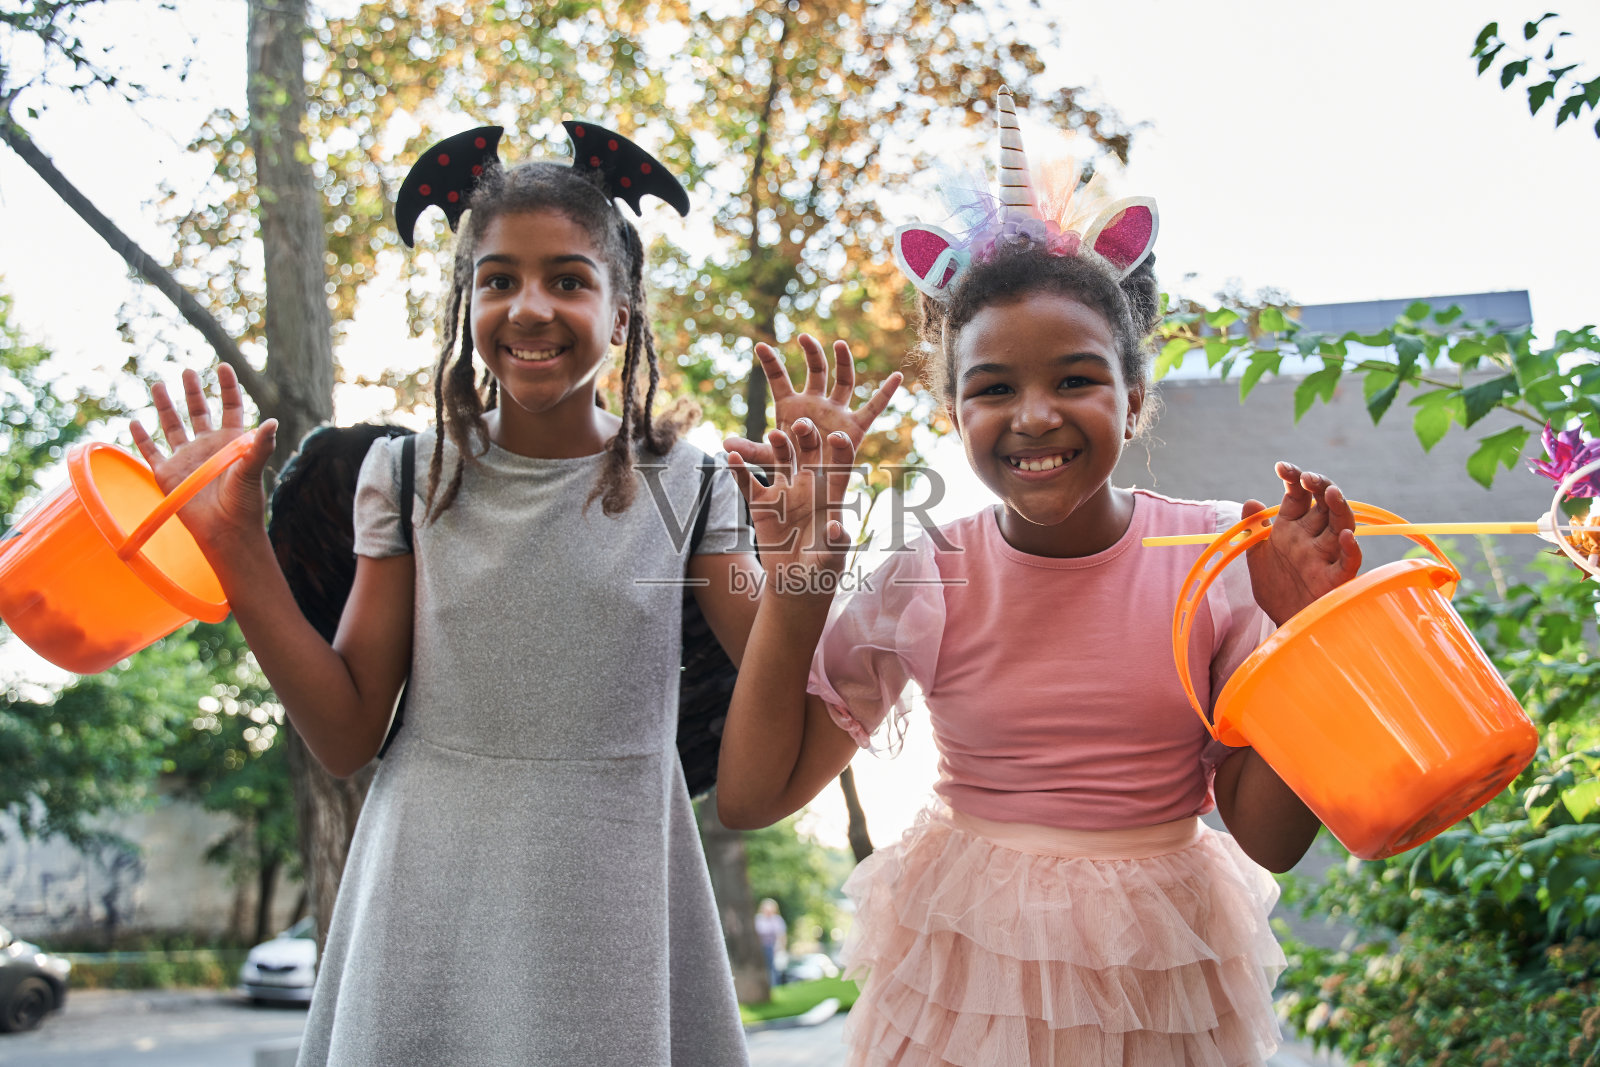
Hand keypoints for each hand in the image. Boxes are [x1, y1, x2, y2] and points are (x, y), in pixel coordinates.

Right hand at [129, 364, 277, 548]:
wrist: (225, 530)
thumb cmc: (244, 502)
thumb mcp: (252, 471)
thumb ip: (260, 447)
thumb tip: (272, 422)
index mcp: (230, 441)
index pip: (229, 407)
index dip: (227, 387)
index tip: (224, 366)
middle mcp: (207, 446)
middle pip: (198, 412)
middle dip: (193, 391)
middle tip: (187, 370)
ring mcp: (186, 458)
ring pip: (172, 426)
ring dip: (164, 406)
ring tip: (158, 384)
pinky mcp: (167, 474)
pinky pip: (151, 452)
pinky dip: (141, 438)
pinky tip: (135, 421)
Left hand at [723, 334, 901, 471]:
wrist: (811, 489)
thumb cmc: (788, 470)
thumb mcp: (769, 459)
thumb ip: (749, 451)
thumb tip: (724, 445)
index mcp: (791, 407)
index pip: (779, 379)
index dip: (770, 363)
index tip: (759, 346)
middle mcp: (816, 404)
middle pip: (816, 372)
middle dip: (811, 354)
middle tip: (804, 337)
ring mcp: (837, 413)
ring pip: (843, 381)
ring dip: (843, 362)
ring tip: (840, 344)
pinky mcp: (855, 428)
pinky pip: (874, 408)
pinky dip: (886, 393)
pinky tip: (898, 376)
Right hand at [725, 418, 854, 596]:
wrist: (796, 583)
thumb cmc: (822, 569)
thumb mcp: (832, 557)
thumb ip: (837, 542)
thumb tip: (836, 527)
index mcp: (830, 495)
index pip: (839, 466)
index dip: (840, 450)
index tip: (836, 437)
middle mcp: (808, 487)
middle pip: (809, 454)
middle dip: (807, 438)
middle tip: (801, 425)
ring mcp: (784, 492)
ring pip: (780, 461)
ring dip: (779, 446)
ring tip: (775, 434)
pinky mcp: (761, 503)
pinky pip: (749, 483)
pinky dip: (740, 471)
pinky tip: (732, 458)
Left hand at [1243, 461, 1360, 625]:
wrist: (1285, 621)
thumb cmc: (1276, 588)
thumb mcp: (1258, 557)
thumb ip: (1254, 531)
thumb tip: (1250, 502)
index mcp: (1292, 528)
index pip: (1298, 496)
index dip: (1293, 479)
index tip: (1281, 467)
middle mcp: (1312, 538)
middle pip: (1324, 505)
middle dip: (1320, 487)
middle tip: (1309, 478)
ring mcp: (1326, 556)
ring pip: (1341, 526)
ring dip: (1338, 509)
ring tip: (1331, 493)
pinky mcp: (1336, 579)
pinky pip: (1348, 562)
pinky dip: (1350, 549)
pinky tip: (1345, 537)